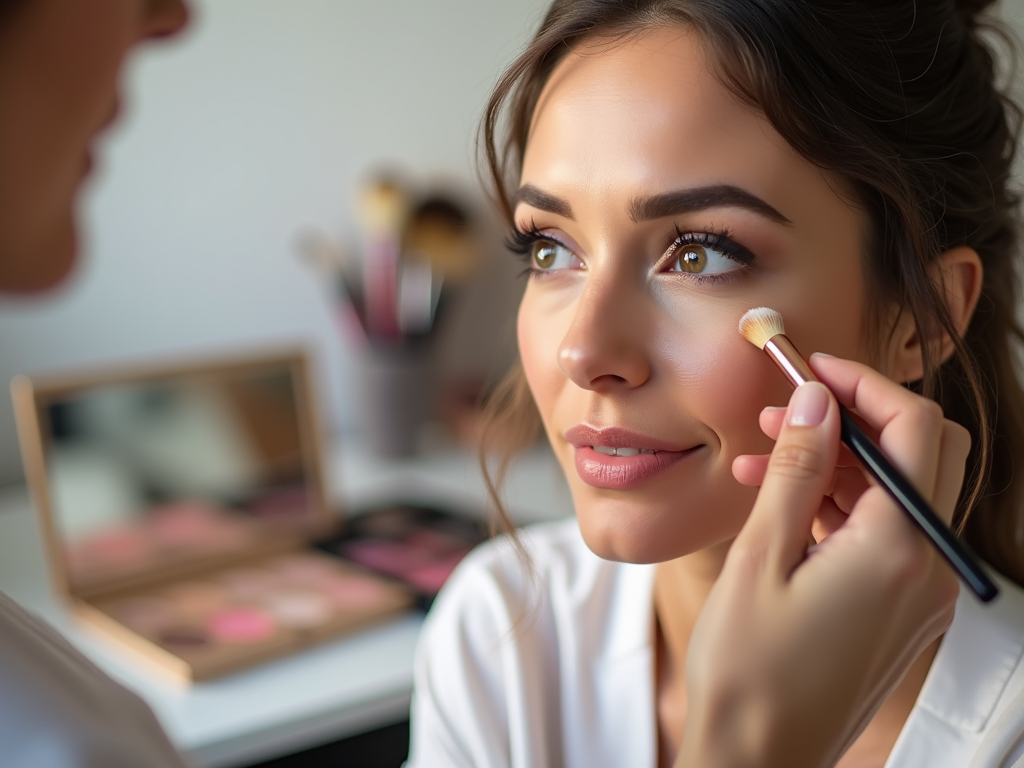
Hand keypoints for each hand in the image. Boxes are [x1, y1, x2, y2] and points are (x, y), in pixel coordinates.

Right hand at [675, 354, 966, 767]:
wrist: (756, 758)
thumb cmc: (747, 671)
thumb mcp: (759, 557)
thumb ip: (796, 471)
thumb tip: (818, 402)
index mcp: (895, 551)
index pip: (914, 428)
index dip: (864, 384)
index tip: (812, 369)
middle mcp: (925, 569)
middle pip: (925, 452)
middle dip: (860, 415)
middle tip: (795, 407)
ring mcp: (918, 592)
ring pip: (901, 490)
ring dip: (842, 459)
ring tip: (766, 453)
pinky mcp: (899, 608)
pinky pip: (884, 532)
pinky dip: (839, 502)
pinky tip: (779, 499)